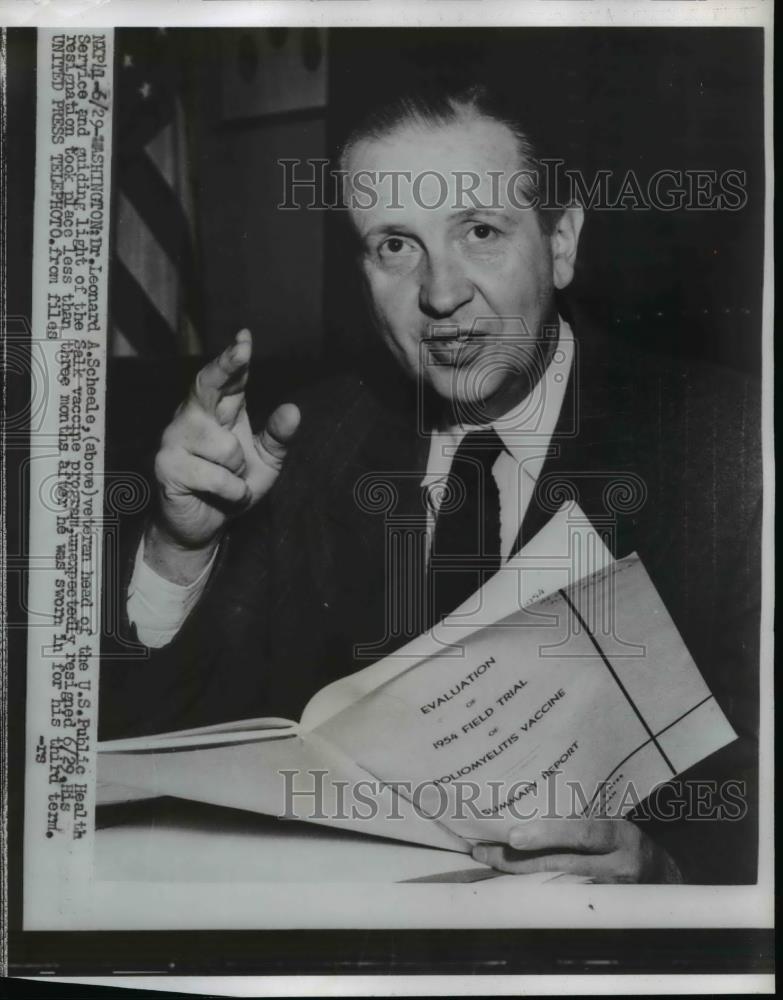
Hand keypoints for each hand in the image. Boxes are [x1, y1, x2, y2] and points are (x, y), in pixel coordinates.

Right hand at [148, 329, 299, 579]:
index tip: (245, 338)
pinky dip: (231, 492)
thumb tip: (293, 410)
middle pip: (207, 385)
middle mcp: (193, 418)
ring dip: (238, 472)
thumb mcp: (264, 463)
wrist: (203, 527)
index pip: (227, 379)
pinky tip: (220, 496)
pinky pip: (217, 477)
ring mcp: (175, 440)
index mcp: (217, 411)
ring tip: (228, 481)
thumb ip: (277, 437)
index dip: (234, 358)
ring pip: (226, 447)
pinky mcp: (167, 466)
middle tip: (242, 350)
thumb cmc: (232, 488)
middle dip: (225, 367)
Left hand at [471, 817, 682, 883]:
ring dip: (520, 876)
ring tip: (489, 863)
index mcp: (621, 835)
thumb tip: (534, 808)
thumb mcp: (616, 821)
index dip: (547, 834)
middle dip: (518, 860)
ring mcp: (612, 893)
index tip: (513, 836)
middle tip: (484, 851)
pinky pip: (564, 899)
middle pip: (561, 864)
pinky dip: (536, 890)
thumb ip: (584, 820)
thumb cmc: (632, 840)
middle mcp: (618, 867)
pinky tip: (512, 883)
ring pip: (557, 885)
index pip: (581, 834)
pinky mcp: (605, 910)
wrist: (668, 877)